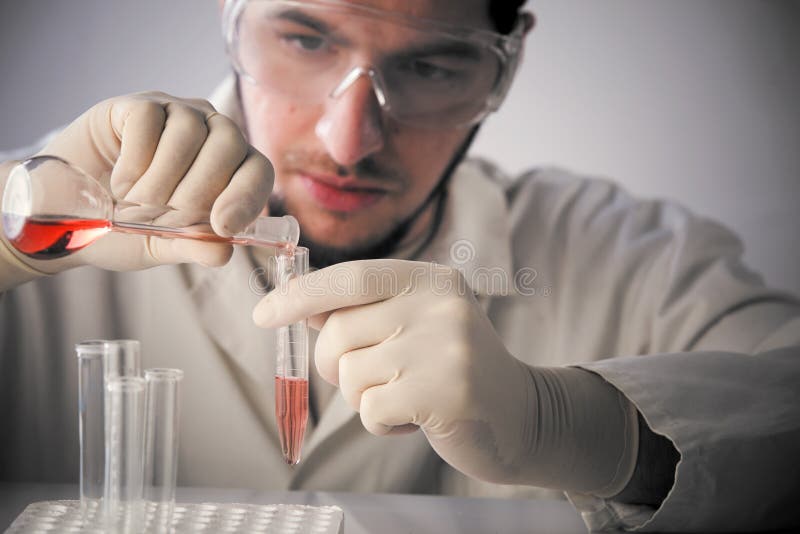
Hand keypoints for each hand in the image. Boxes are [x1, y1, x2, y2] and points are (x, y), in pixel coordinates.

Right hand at [33, 91, 272, 271]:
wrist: (65, 210)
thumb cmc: (122, 226)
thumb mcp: (160, 246)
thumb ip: (193, 247)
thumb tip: (223, 252)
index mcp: (230, 169)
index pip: (257, 170)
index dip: (246, 195)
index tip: (222, 225)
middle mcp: (210, 133)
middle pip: (228, 144)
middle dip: (196, 190)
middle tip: (162, 215)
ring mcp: (176, 113)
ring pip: (189, 131)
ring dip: (161, 179)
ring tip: (134, 202)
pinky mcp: (139, 104)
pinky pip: (150, 120)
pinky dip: (135, 160)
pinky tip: (121, 181)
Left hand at [254, 259, 638, 493]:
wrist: (521, 415)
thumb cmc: (453, 370)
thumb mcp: (416, 325)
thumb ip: (367, 313)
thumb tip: (300, 308)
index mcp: (431, 279)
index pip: (351, 278)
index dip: (301, 296)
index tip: (265, 314)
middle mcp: (441, 305)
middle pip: (340, 332)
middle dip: (335, 365)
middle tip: (367, 379)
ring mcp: (447, 347)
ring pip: (352, 374)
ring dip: (366, 398)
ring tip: (407, 396)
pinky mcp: (448, 392)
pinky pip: (372, 410)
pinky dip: (382, 424)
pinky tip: (416, 419)